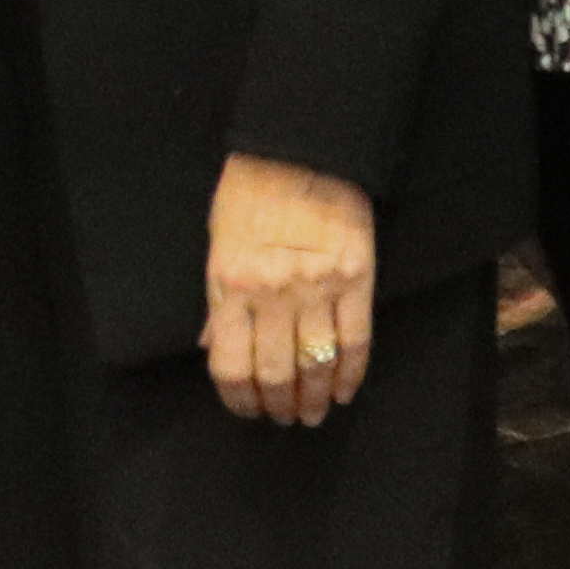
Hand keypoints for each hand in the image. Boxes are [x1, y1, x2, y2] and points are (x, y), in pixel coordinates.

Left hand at [204, 153, 379, 425]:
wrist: (300, 150)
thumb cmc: (249, 193)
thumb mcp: (217, 243)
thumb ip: (217, 300)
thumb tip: (213, 346)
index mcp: (230, 285)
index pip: (231, 364)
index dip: (239, 398)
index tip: (247, 409)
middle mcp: (272, 295)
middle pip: (276, 373)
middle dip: (280, 405)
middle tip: (285, 417)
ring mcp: (318, 290)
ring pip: (317, 365)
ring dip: (315, 398)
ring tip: (313, 413)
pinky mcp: (357, 281)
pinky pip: (356, 342)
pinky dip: (350, 374)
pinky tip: (344, 391)